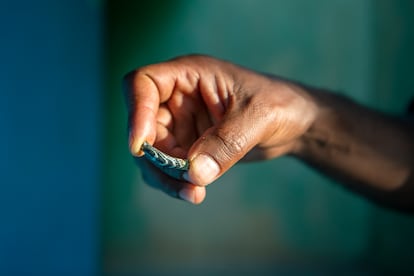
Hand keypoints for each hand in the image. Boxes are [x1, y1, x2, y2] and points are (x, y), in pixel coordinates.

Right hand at [123, 55, 316, 203]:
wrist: (294, 123)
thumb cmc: (280, 105)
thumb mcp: (258, 118)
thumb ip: (227, 143)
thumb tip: (194, 173)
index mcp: (190, 75)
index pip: (143, 84)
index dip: (136, 113)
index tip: (142, 147)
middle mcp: (179, 97)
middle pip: (143, 126)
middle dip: (156, 159)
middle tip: (184, 182)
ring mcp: (182, 122)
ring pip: (152, 151)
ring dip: (165, 175)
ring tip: (194, 194)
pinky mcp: (189, 145)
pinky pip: (168, 165)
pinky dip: (175, 181)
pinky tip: (195, 192)